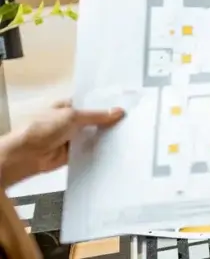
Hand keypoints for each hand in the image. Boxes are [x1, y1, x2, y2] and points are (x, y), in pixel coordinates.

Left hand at [0, 100, 123, 187]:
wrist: (26, 155)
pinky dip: (100, 150)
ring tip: (130, 134)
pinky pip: (90, 150)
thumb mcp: (72, 116)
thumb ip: (96, 116)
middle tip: (133, 120)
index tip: (127, 105)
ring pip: (93, 135)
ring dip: (106, 136)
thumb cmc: (44, 128)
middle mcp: (71, 121)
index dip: (107, 104)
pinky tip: (117, 149)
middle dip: (109, 121)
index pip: (91, 103)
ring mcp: (72, 137)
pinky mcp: (74, 153)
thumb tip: (119, 112)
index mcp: (68, 107)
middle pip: (94, 120)